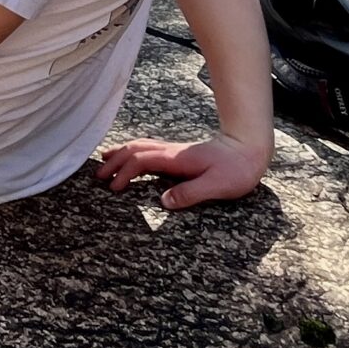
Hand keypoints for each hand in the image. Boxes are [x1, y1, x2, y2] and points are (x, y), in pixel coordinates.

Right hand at [92, 130, 269, 209]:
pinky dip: (133, 151)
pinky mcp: (179, 154)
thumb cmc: (236, 169)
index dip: (125, 173)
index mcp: (176, 160)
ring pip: (141, 146)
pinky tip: (132, 156)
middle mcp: (172, 152)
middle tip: (99, 176)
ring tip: (105, 160)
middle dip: (115, 161)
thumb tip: (163, 201)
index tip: (114, 188)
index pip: (142, 162)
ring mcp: (175, 151)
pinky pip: (149, 148)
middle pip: (135, 150)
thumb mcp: (217, 186)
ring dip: (121, 153)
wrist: (249, 149)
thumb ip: (190, 193)